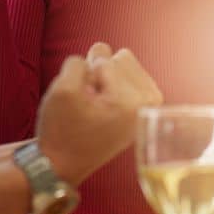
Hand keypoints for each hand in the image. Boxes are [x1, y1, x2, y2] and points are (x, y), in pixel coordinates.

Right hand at [35, 44, 162, 184]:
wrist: (62, 165)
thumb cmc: (62, 130)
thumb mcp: (63, 90)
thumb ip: (81, 62)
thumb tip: (102, 49)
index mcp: (134, 102)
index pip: (105, 61)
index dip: (83, 78)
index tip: (82, 107)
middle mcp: (151, 103)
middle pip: (121, 57)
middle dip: (98, 75)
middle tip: (88, 105)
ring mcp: (151, 104)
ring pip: (123, 64)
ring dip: (104, 79)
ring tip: (94, 106)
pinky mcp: (146, 105)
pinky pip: (126, 74)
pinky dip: (110, 84)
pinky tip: (102, 106)